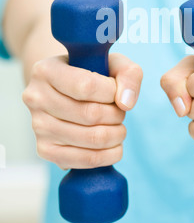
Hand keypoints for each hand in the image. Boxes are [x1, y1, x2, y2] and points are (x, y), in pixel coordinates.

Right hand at [22, 53, 142, 169]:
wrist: (65, 90)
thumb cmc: (91, 73)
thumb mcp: (112, 63)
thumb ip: (128, 74)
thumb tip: (126, 103)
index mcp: (46, 71)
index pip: (87, 86)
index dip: (112, 92)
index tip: (117, 91)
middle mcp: (36, 98)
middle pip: (90, 115)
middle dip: (117, 115)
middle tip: (120, 112)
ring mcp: (38, 126)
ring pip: (91, 138)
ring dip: (116, 135)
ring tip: (118, 127)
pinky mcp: (44, 150)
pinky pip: (85, 159)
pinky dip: (108, 155)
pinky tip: (114, 145)